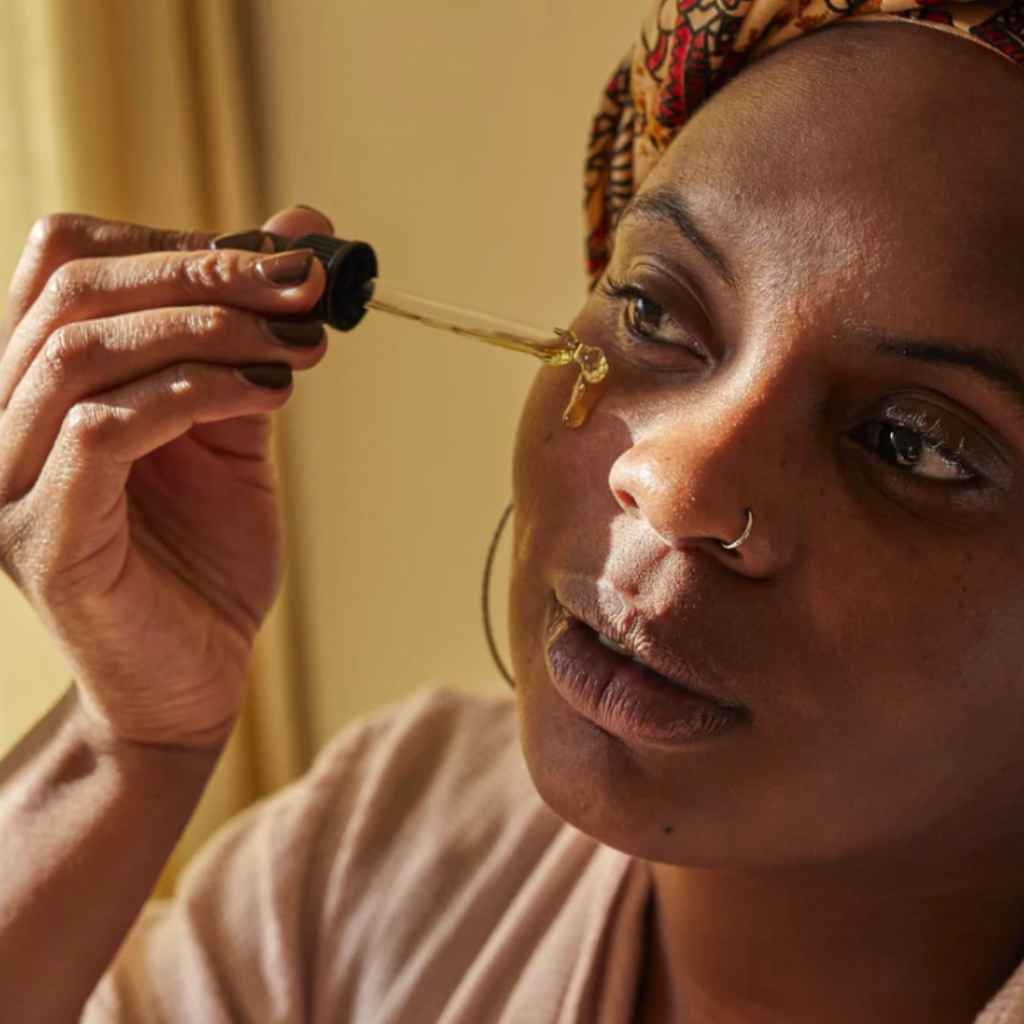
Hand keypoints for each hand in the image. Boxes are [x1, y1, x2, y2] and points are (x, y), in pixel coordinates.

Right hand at [0, 205, 331, 751]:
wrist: (192, 679)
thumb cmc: (206, 555)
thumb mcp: (232, 426)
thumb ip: (248, 335)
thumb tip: (301, 228)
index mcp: (37, 381)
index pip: (69, 260)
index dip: (174, 240)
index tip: (277, 258)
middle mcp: (0, 418)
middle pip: (76, 288)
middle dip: (204, 271)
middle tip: (303, 285)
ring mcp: (5, 479)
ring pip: (85, 350)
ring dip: (208, 330)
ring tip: (297, 345)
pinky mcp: (40, 536)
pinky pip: (104, 431)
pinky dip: (196, 394)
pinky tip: (268, 396)